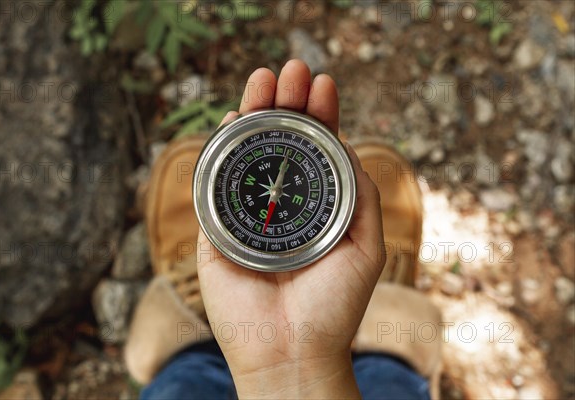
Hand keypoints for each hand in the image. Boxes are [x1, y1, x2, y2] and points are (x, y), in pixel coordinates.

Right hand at [197, 60, 385, 398]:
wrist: (292, 350)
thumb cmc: (334, 305)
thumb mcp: (365, 245)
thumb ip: (360, 196)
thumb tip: (348, 145)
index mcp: (317, 205)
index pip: (317, 149)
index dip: (319, 114)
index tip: (322, 83)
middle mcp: (281, 203)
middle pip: (280, 141)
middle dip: (286, 103)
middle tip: (290, 70)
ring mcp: (247, 213)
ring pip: (247, 153)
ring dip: (253, 113)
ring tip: (263, 80)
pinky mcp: (216, 228)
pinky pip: (214, 183)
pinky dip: (220, 150)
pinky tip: (230, 121)